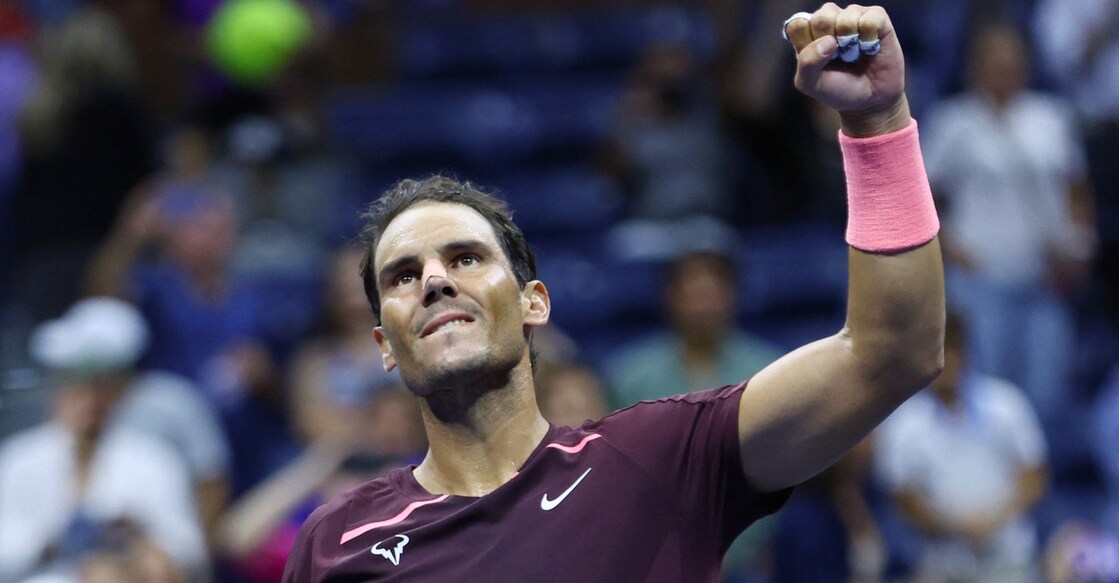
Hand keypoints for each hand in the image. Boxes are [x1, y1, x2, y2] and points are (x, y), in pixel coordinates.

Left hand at [784, 3, 908, 135]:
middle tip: (838, 57)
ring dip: (852, 43)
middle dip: (830, 43)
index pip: (798, 25)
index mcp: (807, 32)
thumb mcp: (811, 84)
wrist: (870, 101)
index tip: (818, 61)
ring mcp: (853, 15)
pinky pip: (871, 19)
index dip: (807, 44)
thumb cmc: (837, 89)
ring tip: (855, 54)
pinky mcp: (877, 18)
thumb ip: (807, 63)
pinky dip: (870, 38)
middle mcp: (829, 19)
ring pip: (847, 17)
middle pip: (822, 17)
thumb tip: (828, 41)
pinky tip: (870, 48)